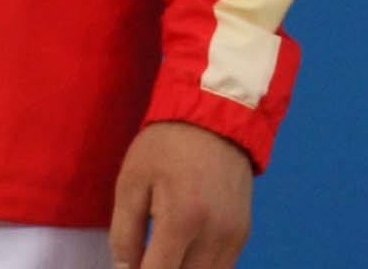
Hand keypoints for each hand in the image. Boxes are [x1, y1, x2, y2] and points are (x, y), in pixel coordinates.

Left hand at [109, 122, 252, 268]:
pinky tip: (184, 252)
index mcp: (182, 221)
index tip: (130, 267)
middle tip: (146, 256)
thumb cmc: (166, 145)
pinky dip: (199, 267)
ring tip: (162, 254)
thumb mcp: (131, 181)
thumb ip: (124, 233)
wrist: (213, 115)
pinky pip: (221, 268)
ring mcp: (234, 239)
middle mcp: (214, 238)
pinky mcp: (243, 235)